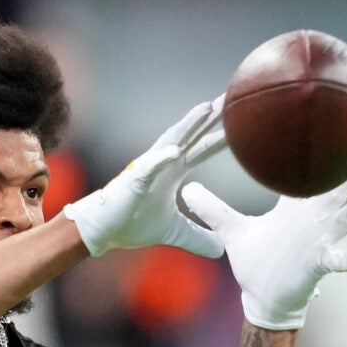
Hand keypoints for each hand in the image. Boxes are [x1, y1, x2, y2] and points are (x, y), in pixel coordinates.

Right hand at [64, 100, 228, 258]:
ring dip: (189, 124)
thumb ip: (198, 238)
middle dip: (211, 117)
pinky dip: (162, 158)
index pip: (203, 148)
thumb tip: (221, 249)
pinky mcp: (134, 180)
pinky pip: (150, 167)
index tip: (243, 121)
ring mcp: (148, 168)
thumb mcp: (175, 233)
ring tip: (207, 108)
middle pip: (192, 135)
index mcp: (175, 170)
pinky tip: (176, 151)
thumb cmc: (133, 224)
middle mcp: (163, 163)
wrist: (102, 230)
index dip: (222, 135)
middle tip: (232, 97)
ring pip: (172, 141)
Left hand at [182, 148, 346, 330]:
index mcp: (293, 209)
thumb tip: (187, 189)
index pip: (308, 175)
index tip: (332, 129)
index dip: (317, 154)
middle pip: (337, 188)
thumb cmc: (255, 264)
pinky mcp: (317, 264)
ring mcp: (319, 241)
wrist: (263, 297)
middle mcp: (312, 221)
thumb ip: (212, 209)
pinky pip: (335, 260)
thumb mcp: (232, 231)